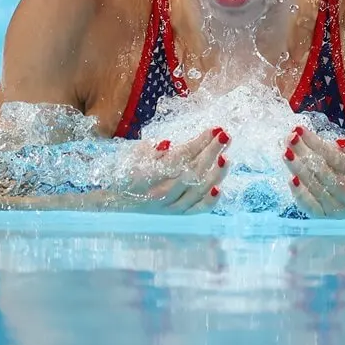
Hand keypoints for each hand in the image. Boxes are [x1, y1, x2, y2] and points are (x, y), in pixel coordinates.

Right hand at [114, 127, 230, 213]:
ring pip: (198, 190)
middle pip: (193, 171)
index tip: (214, 130)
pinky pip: (197, 210)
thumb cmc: (127, 172)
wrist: (118, 201)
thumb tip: (168, 145)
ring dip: (215, 173)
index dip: (199, 142)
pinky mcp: (177, 214)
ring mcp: (170, 206)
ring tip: (226, 156)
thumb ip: (150, 151)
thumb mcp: (133, 156)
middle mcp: (160, 193)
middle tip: (226, 136)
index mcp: (148, 175)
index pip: (180, 156)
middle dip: (212, 152)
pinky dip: (210, 201)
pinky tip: (221, 187)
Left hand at [282, 127, 344, 217]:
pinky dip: (301, 194)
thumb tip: (337, 143)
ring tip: (286, 152)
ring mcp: (338, 208)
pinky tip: (290, 180)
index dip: (315, 143)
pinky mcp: (329, 221)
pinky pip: (312, 207)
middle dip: (303, 151)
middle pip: (321, 169)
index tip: (300, 130)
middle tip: (289, 137)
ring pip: (314, 186)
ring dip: (298, 168)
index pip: (333, 156)